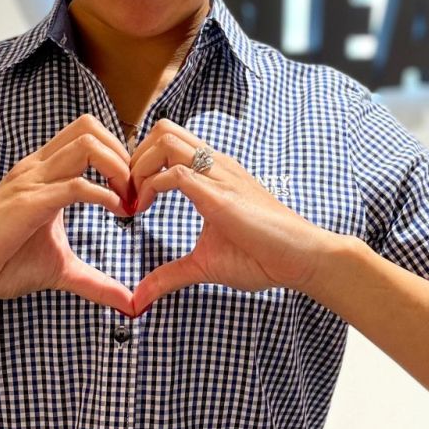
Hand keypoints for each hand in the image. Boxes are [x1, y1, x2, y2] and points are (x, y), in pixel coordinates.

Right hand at [0, 114, 136, 314]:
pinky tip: (118, 215)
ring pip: (87, 144)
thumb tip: (130, 306)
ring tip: (129, 201)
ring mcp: (32, 181)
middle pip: (91, 126)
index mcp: (43, 173)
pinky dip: (105, 195)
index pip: (89, 136)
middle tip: (137, 191)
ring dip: (119, 169)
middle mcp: (37, 167)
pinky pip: (75, 185)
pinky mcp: (29, 203)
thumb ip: (95, 281)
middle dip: (124, 153)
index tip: (136, 193)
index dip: (120, 156)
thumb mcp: (59, 269)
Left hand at [128, 119, 342, 314]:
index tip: (130, 199)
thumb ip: (169, 275)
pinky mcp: (220, 194)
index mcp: (213, 173)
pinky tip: (143, 212)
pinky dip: (151, 186)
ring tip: (134, 200)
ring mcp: (219, 175)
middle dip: (133, 156)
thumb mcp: (204, 264)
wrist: (301, 258)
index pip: (167, 142)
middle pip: (161, 129)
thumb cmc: (262, 256)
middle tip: (126, 194)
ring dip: (139, 166)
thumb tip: (138, 299)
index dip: (139, 164)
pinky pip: (177, 172)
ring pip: (166, 139)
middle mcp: (215, 165)